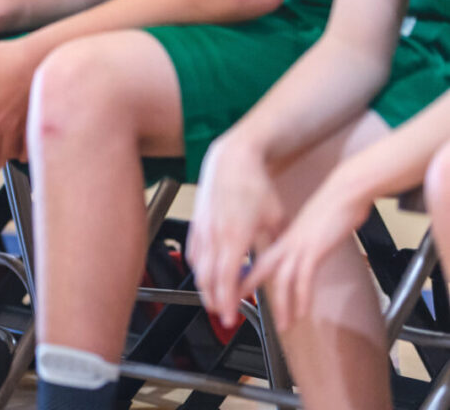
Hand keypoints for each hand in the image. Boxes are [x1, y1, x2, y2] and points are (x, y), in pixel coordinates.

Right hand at [187, 135, 286, 329]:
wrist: (232, 159)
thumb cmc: (255, 186)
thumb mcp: (276, 218)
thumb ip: (275, 246)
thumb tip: (283, 265)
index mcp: (236, 237)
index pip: (227, 279)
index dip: (228, 301)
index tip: (232, 318)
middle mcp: (215, 235)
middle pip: (209, 278)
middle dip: (216, 301)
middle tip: (224, 317)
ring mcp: (203, 228)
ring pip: (198, 266)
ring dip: (205, 287)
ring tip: (213, 300)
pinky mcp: (197, 220)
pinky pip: (193, 250)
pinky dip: (197, 267)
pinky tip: (202, 273)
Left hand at [244, 165, 371, 328]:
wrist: (344, 191)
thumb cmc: (331, 207)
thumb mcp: (309, 228)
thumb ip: (299, 241)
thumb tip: (297, 254)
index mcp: (281, 238)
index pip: (256, 261)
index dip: (244, 277)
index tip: (236, 292)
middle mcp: (284, 243)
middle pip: (258, 271)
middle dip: (246, 292)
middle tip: (237, 310)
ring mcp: (297, 247)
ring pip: (280, 281)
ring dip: (282, 306)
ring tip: (283, 325)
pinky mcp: (313, 250)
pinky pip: (303, 280)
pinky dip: (301, 299)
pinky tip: (302, 313)